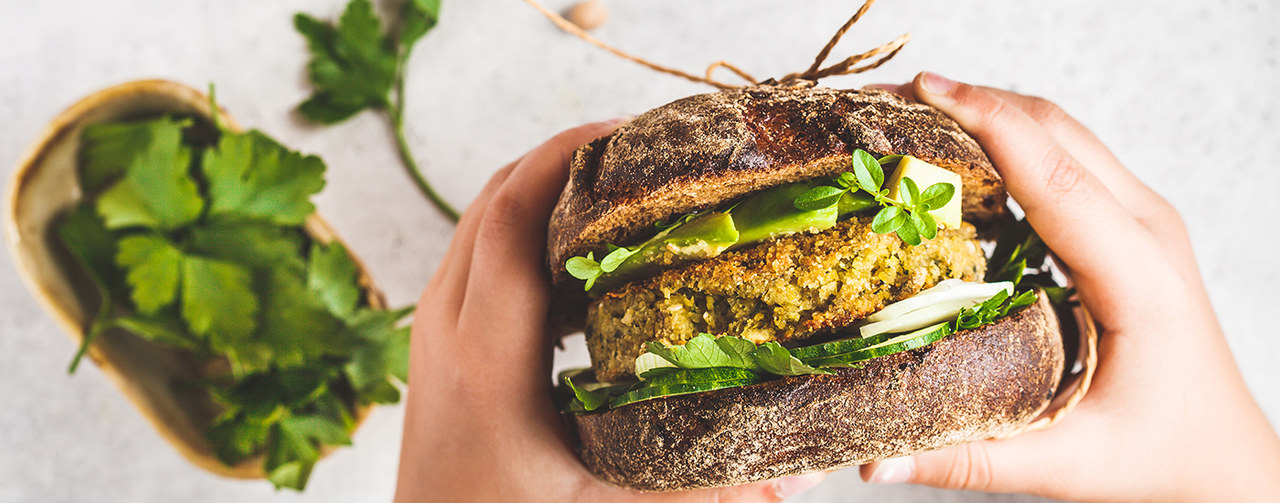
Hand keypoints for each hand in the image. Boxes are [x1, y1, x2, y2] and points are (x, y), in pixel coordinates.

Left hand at [393, 119, 824, 501]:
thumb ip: (694, 488)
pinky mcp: (437, 335)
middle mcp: (448, 322)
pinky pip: (478, 250)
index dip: (565, 158)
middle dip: (563, 156)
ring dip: (542, 185)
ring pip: (482, 217)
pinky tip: (582, 249)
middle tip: (643, 150)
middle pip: (495, 196)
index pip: (513, 216)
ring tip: (620, 185)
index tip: (629, 133)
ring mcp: (433, 325)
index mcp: (488, 354)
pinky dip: (525, 224)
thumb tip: (788, 479)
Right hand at [860, 73, 1279, 501]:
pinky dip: (1008, 137)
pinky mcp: (1127, 221)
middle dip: (971, 102)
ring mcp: (1143, 218)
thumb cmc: (1161, 453)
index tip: (923, 92)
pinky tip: (956, 153)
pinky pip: (1065, 155)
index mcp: (1140, 276)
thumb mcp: (1068, 465)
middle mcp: (1148, 229)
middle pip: (1055, 130)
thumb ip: (969, 459)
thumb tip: (873, 460)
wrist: (1221, 453)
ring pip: (1061, 132)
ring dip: (988, 111)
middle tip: (888, 101)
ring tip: (909, 115)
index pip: (1056, 178)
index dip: (988, 124)